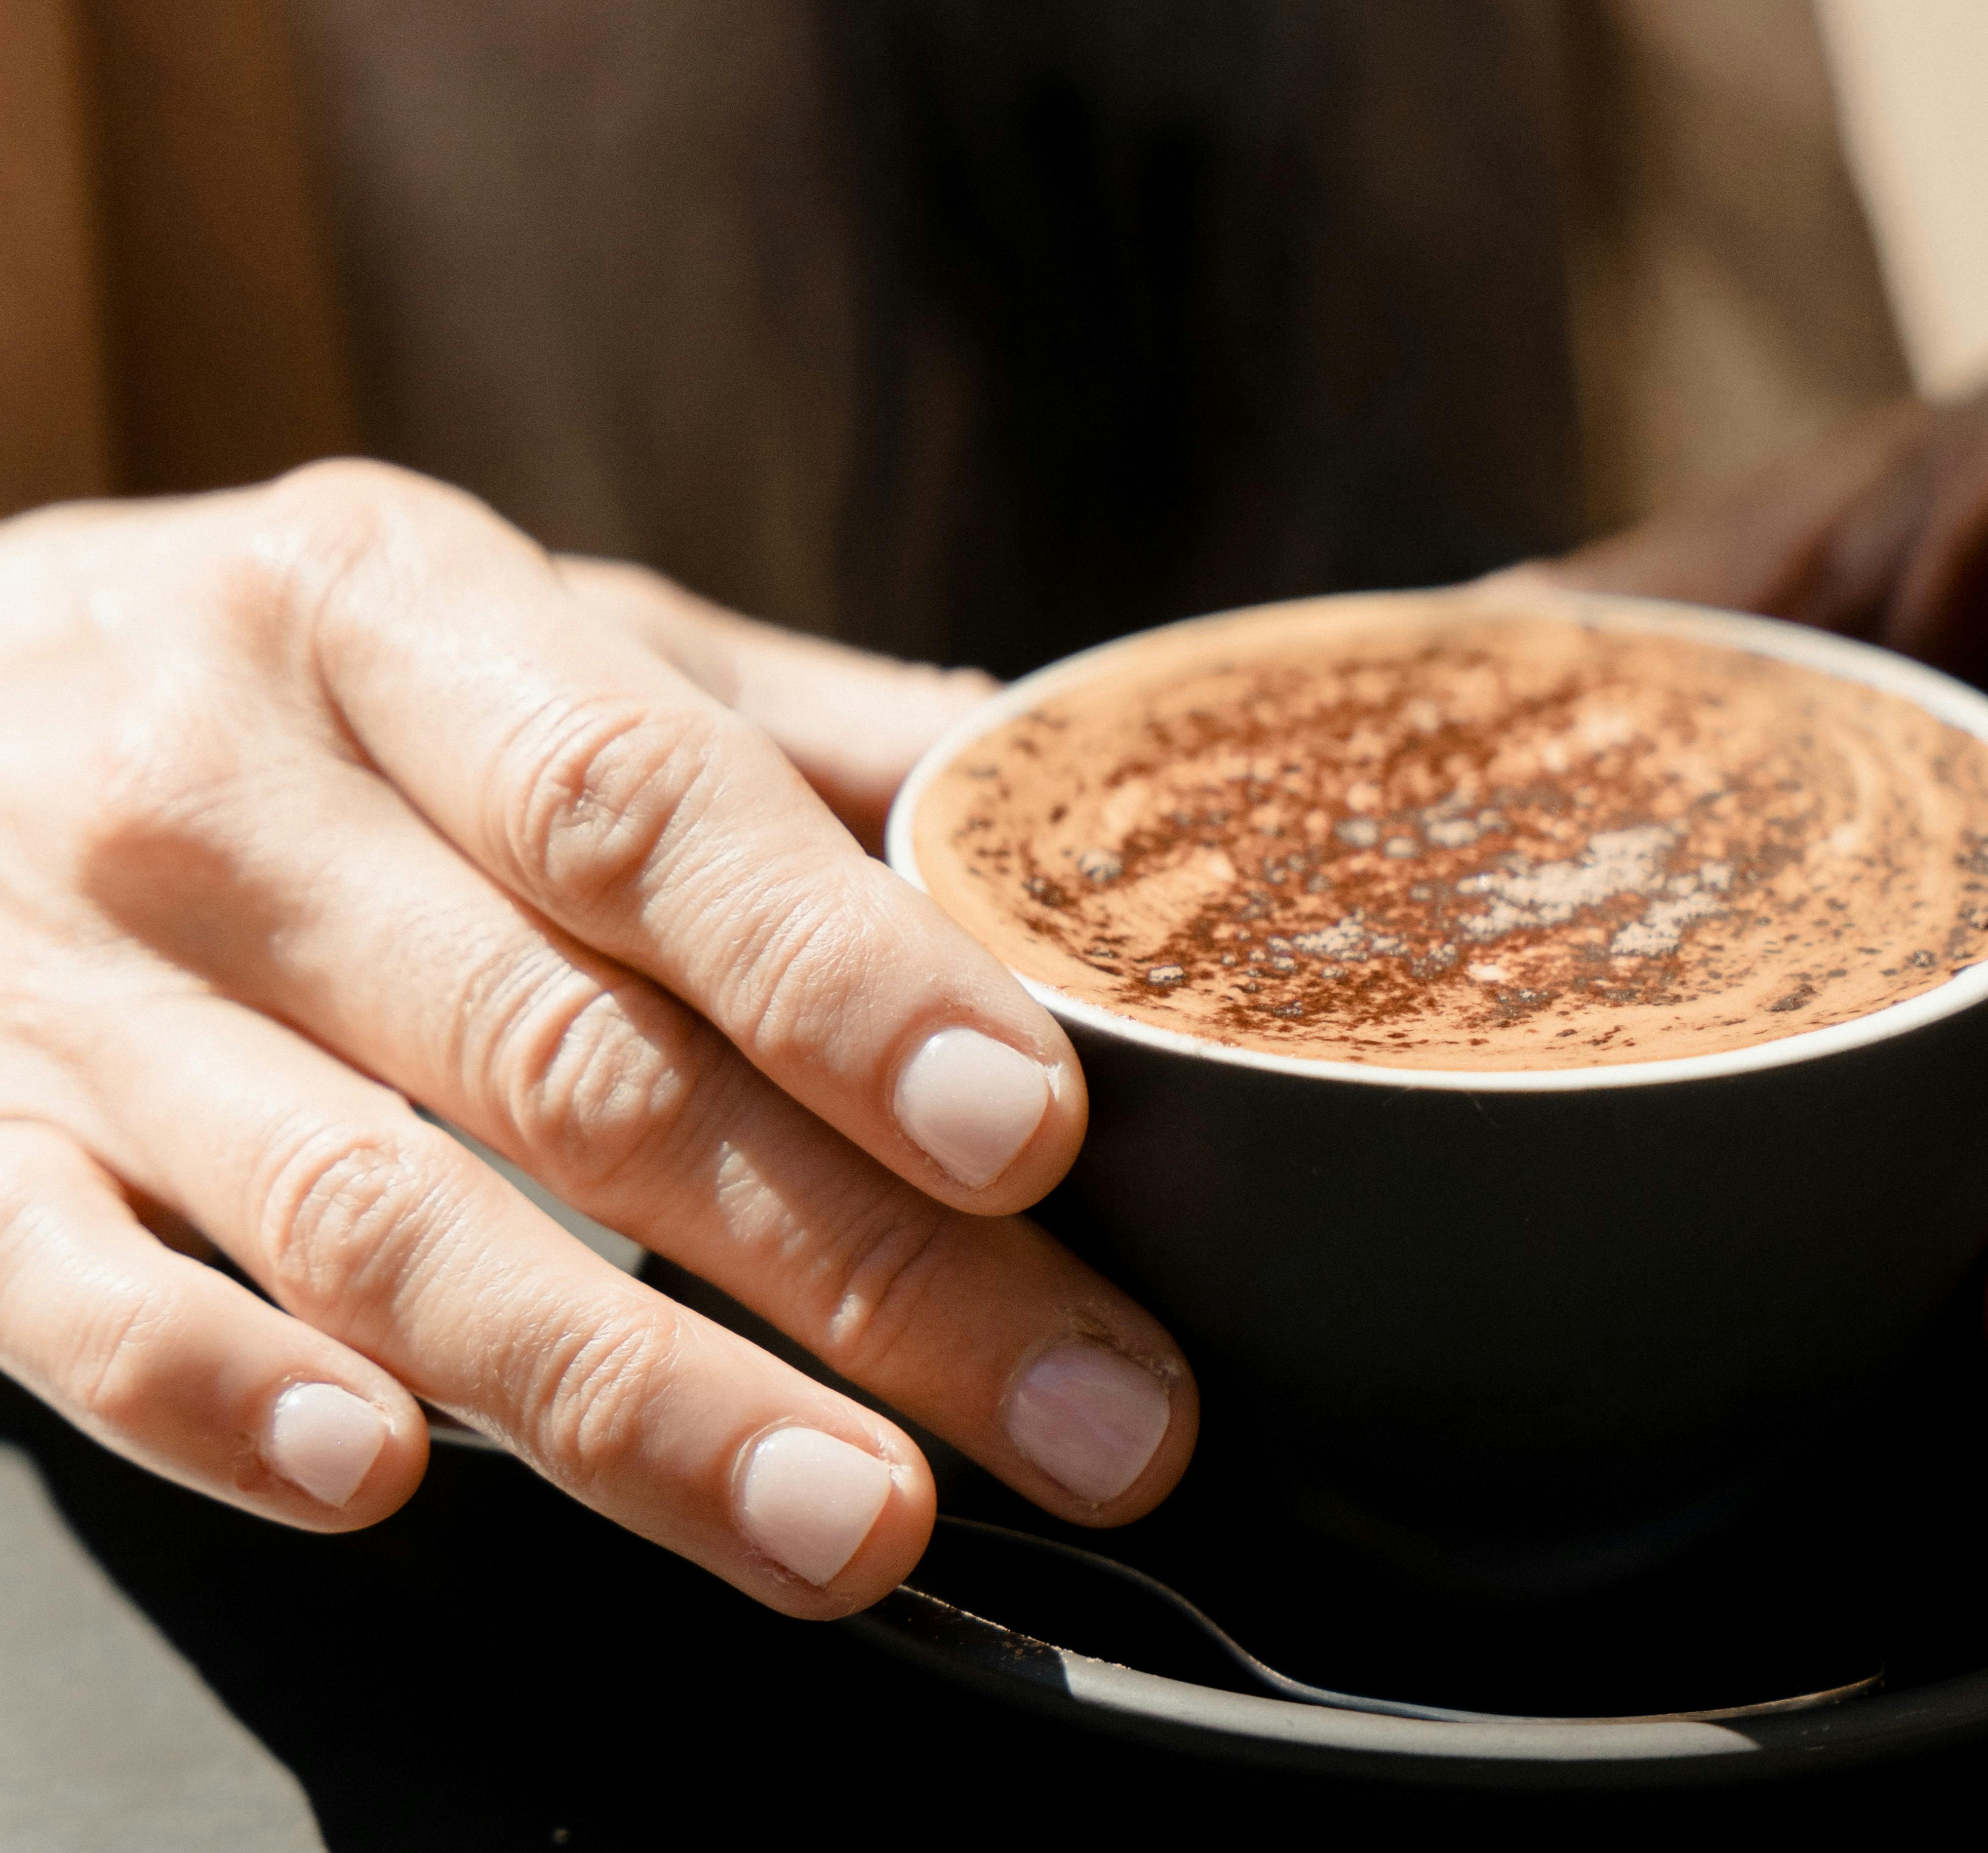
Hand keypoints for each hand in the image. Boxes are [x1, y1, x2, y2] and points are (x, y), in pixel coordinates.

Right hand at [0, 461, 1195, 1613]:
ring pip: (375, 1223)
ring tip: (857, 1522)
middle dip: (856, 1265)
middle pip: (574, 1062)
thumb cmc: (287, 671)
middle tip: (1079, 1413)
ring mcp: (74, 993)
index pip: (648, 812)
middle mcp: (228, 801)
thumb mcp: (512, 620)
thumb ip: (771, 726)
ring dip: (632, 1398)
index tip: (1031, 1134)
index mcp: (397, 622)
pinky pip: (82, 1306)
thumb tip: (1049, 801)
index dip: (843, 976)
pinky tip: (388, 1480)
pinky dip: (229, 1400)